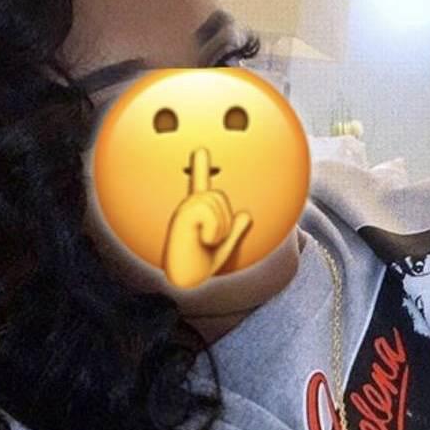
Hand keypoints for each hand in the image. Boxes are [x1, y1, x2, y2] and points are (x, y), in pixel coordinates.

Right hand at [161, 147, 251, 287]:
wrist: (185, 280)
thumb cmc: (199, 266)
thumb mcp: (224, 247)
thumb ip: (236, 230)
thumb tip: (247, 215)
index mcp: (197, 212)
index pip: (200, 183)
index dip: (200, 166)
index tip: (200, 150)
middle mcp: (187, 207)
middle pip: (219, 196)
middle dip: (223, 220)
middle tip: (209, 240)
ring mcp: (183, 209)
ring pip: (217, 204)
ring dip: (219, 228)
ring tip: (204, 241)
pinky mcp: (182, 215)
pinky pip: (211, 214)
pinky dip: (213, 231)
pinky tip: (200, 240)